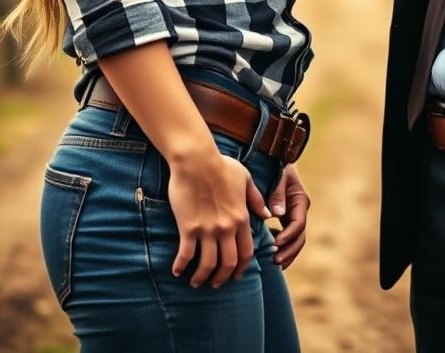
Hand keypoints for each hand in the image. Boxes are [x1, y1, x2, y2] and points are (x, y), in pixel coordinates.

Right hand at [167, 151, 270, 288]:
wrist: (196, 159)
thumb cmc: (221, 165)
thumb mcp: (245, 179)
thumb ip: (256, 199)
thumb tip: (268, 216)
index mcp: (241, 217)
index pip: (246, 252)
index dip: (241, 268)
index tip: (235, 275)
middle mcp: (226, 228)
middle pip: (228, 264)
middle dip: (222, 278)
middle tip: (215, 284)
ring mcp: (207, 230)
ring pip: (207, 265)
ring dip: (201, 277)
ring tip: (196, 282)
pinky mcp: (188, 227)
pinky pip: (185, 255)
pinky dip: (181, 266)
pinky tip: (177, 271)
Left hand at [268, 164, 310, 268]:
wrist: (277, 158)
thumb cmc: (277, 166)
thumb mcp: (278, 177)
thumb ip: (277, 194)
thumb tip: (277, 214)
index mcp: (300, 200)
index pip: (298, 224)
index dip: (287, 236)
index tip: (275, 244)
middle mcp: (300, 210)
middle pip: (299, 236)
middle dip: (289, 250)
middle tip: (275, 260)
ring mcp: (294, 214)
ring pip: (296, 239)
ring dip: (287, 252)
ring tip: (275, 262)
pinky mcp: (286, 217)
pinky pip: (288, 236)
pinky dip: (282, 246)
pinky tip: (271, 253)